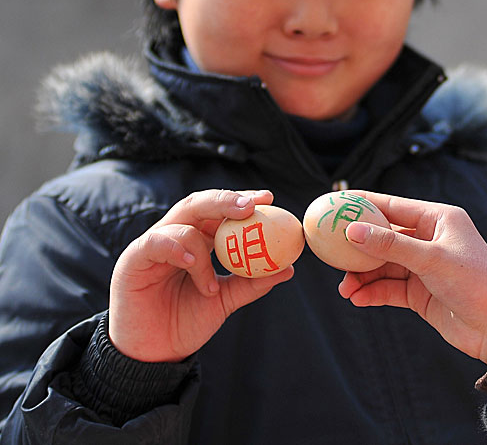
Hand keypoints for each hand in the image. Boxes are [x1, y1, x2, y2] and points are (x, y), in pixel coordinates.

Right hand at [109, 189, 293, 362]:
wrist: (154, 354)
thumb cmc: (186, 321)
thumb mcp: (224, 300)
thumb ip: (252, 282)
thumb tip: (289, 268)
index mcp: (199, 240)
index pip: (221, 211)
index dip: (243, 200)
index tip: (269, 199)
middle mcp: (176, 236)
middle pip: (200, 204)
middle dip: (226, 200)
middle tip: (250, 206)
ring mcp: (154, 245)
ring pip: (182, 222)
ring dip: (203, 249)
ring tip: (211, 286)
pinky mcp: (133, 259)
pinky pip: (155, 242)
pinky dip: (176, 248)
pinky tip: (190, 264)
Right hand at [337, 191, 486, 367]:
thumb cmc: (478, 284)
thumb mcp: (433, 260)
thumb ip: (392, 245)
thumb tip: (353, 230)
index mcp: (440, 219)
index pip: (393, 206)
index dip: (362, 206)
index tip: (333, 206)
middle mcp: (430, 239)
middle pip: (383, 237)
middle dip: (357, 248)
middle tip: (330, 255)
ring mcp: (424, 267)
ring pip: (383, 265)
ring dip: (362, 276)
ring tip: (345, 288)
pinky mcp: (421, 293)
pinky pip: (389, 288)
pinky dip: (372, 292)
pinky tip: (357, 299)